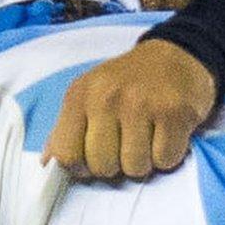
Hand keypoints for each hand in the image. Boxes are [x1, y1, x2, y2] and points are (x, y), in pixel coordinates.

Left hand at [42, 38, 214, 179]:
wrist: (175, 56)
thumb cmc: (126, 84)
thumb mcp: (87, 96)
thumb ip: (65, 131)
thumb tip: (49, 164)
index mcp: (79, 96)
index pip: (66, 155)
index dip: (81, 167)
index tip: (93, 158)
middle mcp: (107, 97)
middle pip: (102, 166)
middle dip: (115, 165)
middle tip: (125, 144)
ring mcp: (142, 104)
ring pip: (135, 168)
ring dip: (143, 162)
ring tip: (146, 137)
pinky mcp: (175, 112)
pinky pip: (165, 160)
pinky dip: (168, 155)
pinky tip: (165, 134)